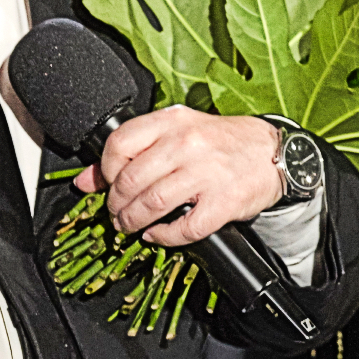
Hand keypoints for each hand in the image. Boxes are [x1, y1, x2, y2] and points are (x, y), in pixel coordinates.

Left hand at [75, 107, 282, 246]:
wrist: (273, 153)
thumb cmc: (221, 142)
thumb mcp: (177, 133)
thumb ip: (132, 152)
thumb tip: (85, 180)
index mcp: (172, 121)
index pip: (119, 143)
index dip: (106, 171)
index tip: (109, 184)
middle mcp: (187, 143)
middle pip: (131, 180)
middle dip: (116, 204)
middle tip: (116, 214)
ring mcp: (206, 173)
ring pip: (151, 204)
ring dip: (132, 222)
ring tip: (131, 227)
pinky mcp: (223, 202)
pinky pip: (183, 228)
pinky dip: (163, 237)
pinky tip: (158, 235)